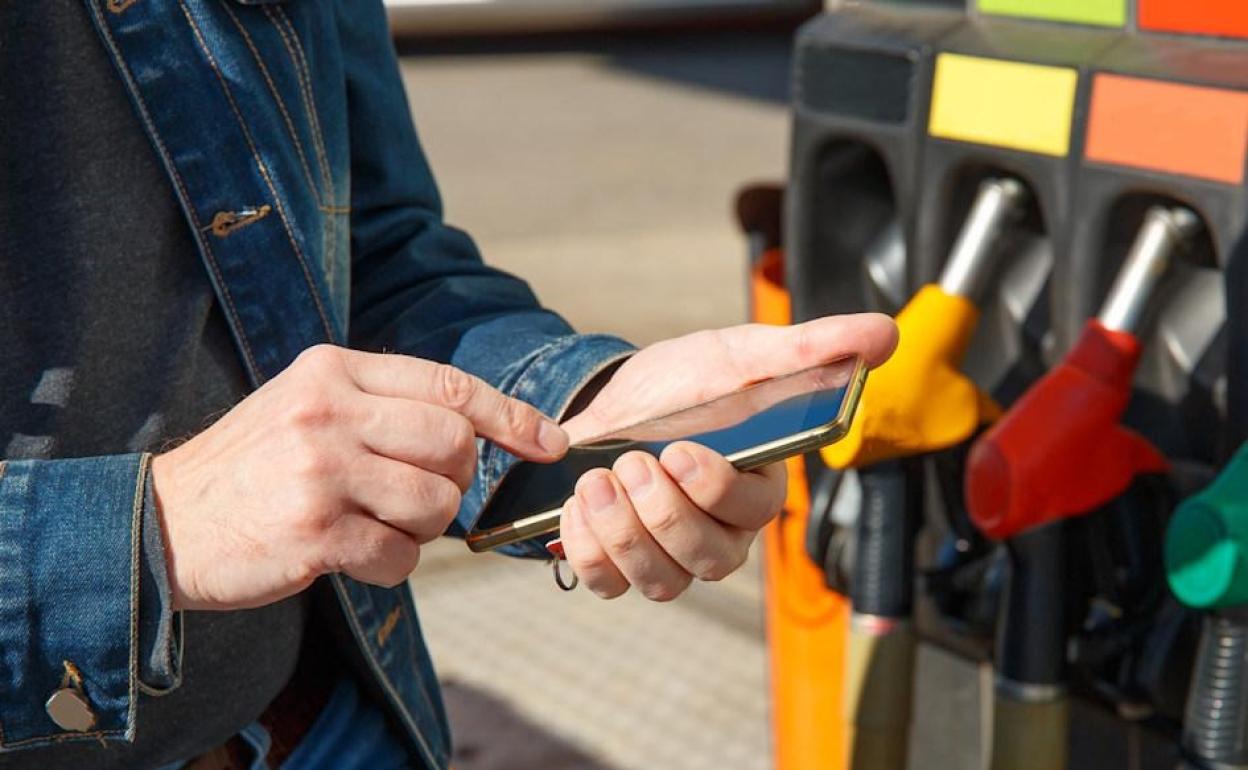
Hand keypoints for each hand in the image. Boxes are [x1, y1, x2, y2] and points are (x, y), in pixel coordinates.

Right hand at [151, 345, 567, 610]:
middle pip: (454, 446)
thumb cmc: (255, 466)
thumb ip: (384, 405)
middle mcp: (328, 411)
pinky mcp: (313, 533)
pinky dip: (390, 565)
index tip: (550, 444)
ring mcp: (319, 471)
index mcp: (332, 369)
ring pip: (436, 504)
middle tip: (413, 498)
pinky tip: (350, 556)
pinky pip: (401, 556)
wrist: (162, 523)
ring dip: (421, 528)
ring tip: (372, 525)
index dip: (511, 417)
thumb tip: (481, 429)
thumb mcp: (309, 405)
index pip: (450, 385)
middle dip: (454, 482)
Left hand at [558, 314, 896, 600]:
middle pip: (707, 558)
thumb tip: (883, 334)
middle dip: (662, 513)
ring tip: (595, 481)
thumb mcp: (745, 354)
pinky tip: (578, 504)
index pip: (755, 510)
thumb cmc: (693, 383)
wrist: (621, 398)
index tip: (681, 451)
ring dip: (623, 534)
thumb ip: (812, 347)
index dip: (717, 491)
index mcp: (757, 487)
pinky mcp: (622, 565)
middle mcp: (721, 533)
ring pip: (660, 581)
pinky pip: (607, 583)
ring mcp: (671, 557)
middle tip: (631, 461)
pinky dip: (587, 551)